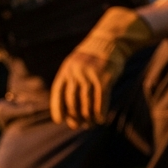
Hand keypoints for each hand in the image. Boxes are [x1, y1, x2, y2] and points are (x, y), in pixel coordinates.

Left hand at [50, 7, 152, 128]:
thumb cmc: (91, 59)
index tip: (60, 121)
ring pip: (87, 103)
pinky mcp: (105, 78)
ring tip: (89, 124)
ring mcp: (91, 75)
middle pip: (72, 101)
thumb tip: (67, 110)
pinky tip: (100, 120)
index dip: (57, 109)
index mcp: (66, 70)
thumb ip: (70, 83)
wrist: (110, 42)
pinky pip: (101, 100)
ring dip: (88, 117)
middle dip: (74, 116)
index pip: (57, 93)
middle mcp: (76, 73)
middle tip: (78, 125)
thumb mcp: (75, 66)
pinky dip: (100, 112)